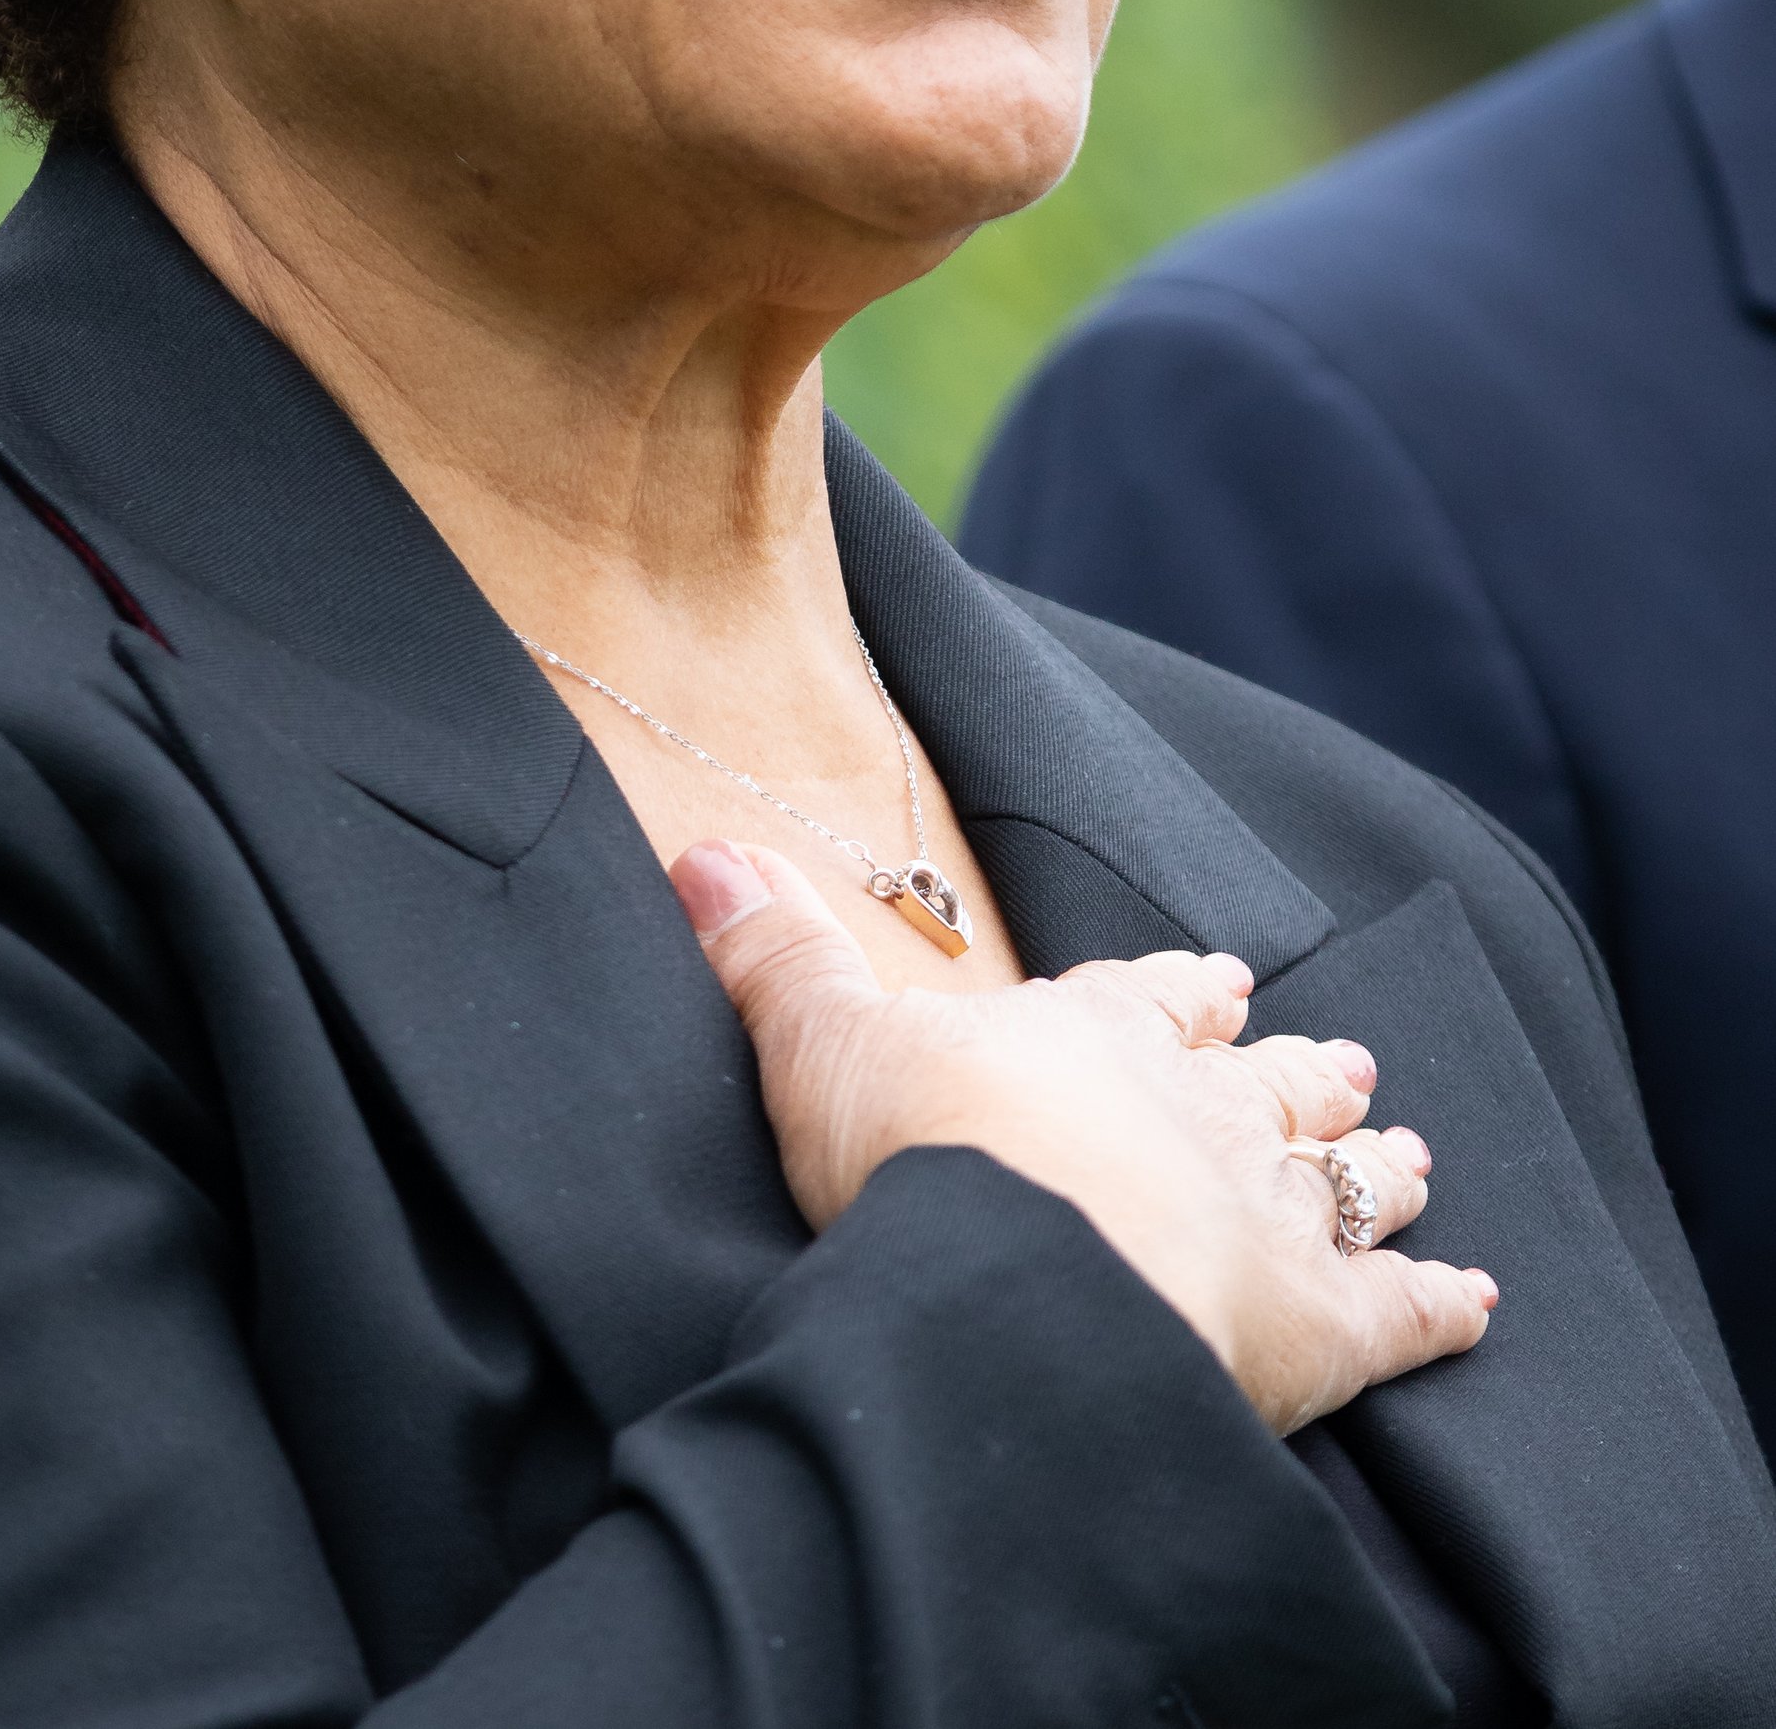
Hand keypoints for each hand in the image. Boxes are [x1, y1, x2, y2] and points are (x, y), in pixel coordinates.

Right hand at [673, 838, 1497, 1435]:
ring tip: (1410, 1149)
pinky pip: (1399, 1311)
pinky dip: (1439, 1304)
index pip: (1150, 998)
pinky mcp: (1319, 1329)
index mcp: (1093, 1038)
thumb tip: (705, 851)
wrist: (1026, 1289)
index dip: (1185, 992)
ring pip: (1343, 1174)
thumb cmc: (924, 1162)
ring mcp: (1267, 1214)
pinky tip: (1475, 1300)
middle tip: (1345, 1060)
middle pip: (1262, 1080)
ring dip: (1377, 1164)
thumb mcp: (823, 1045)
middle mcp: (1197, 1109)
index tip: (1225, 977)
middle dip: (1298, 1071)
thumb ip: (776, 956)